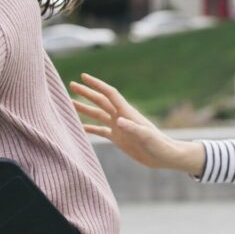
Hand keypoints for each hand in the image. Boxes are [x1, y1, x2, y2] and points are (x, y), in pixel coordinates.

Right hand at [69, 73, 204, 175]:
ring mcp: (119, 127)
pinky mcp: (119, 138)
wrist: (164, 156)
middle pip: (100, 101)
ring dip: (85, 109)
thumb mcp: (146, 136)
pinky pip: (101, 131)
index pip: (109, 94)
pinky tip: (79, 128)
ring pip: (98, 114)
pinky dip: (90, 128)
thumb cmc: (159, 145)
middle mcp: (121, 117)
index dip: (97, 85)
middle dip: (86, 93)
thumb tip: (118, 121)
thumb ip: (133, 128)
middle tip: (71, 84)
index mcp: (127, 113)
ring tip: (70, 103)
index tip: (84, 76)